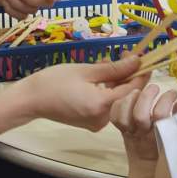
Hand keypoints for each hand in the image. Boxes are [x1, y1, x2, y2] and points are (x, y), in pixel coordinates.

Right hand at [16, 55, 144, 131]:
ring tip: (109, 62)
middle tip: (124, 54)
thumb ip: (114, 68)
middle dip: (128, 75)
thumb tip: (137, 61)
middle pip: (126, 95)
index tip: (146, 57)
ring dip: (117, 81)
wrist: (30, 100)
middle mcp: (103, 119)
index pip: (133, 90)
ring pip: (116, 99)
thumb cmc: (54, 82)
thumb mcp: (86, 70)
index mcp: (102, 105)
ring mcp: (96, 123)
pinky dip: (107, 90)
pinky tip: (101, 75)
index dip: (142, 73)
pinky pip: (106, 104)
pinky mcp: (90, 122)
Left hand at [111, 82, 176, 168]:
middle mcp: (142, 134)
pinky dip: (119, 105)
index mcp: (158, 135)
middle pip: (139, 114)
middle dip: (147, 96)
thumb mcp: (176, 138)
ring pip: (124, 115)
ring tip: (139, 91)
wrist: (146, 168)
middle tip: (155, 87)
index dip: (167, 100)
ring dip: (131, 99)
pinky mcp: (121, 131)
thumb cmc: (165, 151)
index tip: (174, 93)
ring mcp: (130, 132)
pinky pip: (115, 116)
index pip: (160, 115)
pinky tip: (128, 99)